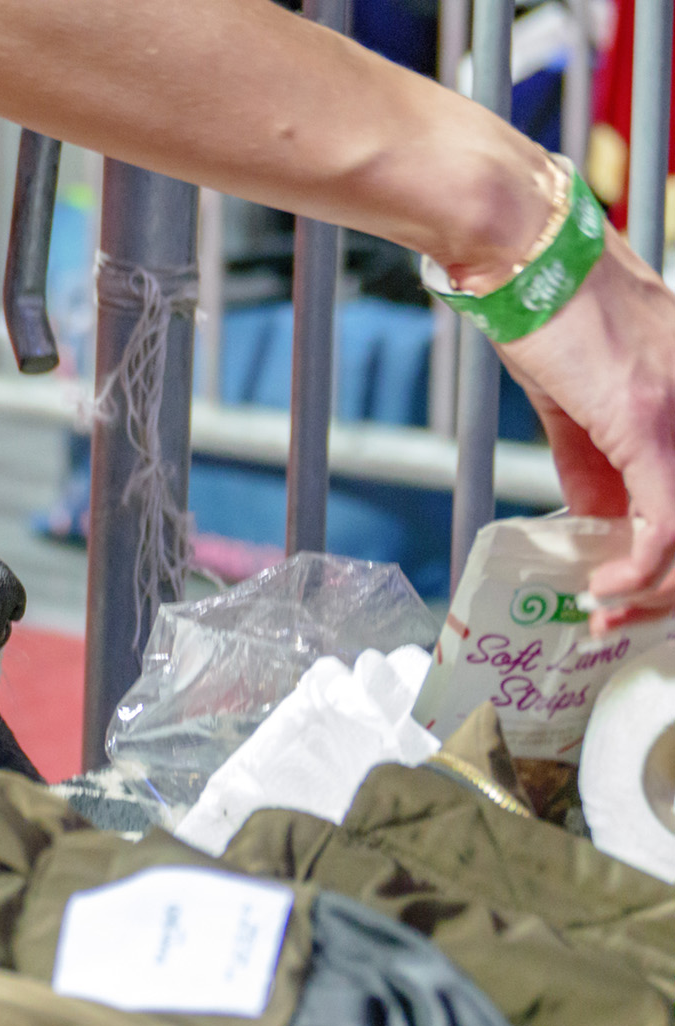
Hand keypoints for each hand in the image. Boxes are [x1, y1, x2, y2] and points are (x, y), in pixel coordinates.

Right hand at [494, 230, 674, 632]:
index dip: (668, 553)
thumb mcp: (573, 394)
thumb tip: (596, 517)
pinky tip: (605, 587)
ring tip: (607, 612)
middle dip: (667, 587)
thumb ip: (590, 457)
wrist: (522, 253)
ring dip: (652, 590)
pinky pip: (664, 524)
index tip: (632, 584)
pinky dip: (638, 570)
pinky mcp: (648, 426)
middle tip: (621, 616)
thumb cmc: (541, 307)